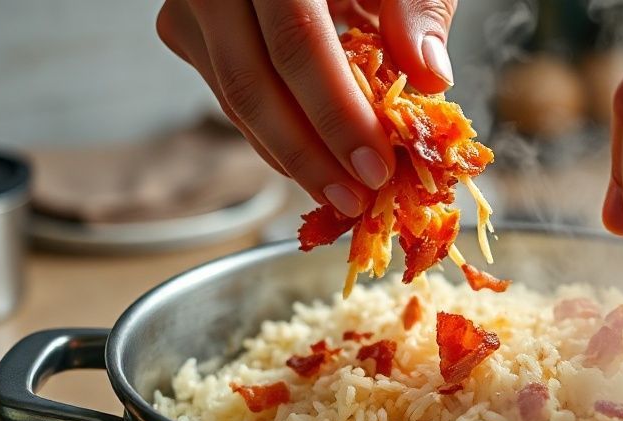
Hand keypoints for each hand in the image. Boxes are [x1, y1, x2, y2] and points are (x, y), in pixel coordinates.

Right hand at [156, 0, 457, 216]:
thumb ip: (415, 8)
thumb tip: (431, 77)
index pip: (298, 43)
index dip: (336, 115)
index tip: (375, 168)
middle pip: (252, 84)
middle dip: (308, 155)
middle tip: (356, 200)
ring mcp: (194, 6)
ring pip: (235, 101)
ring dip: (290, 157)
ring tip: (343, 195)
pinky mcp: (192, 32)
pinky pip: (231, 99)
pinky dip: (276, 136)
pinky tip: (317, 164)